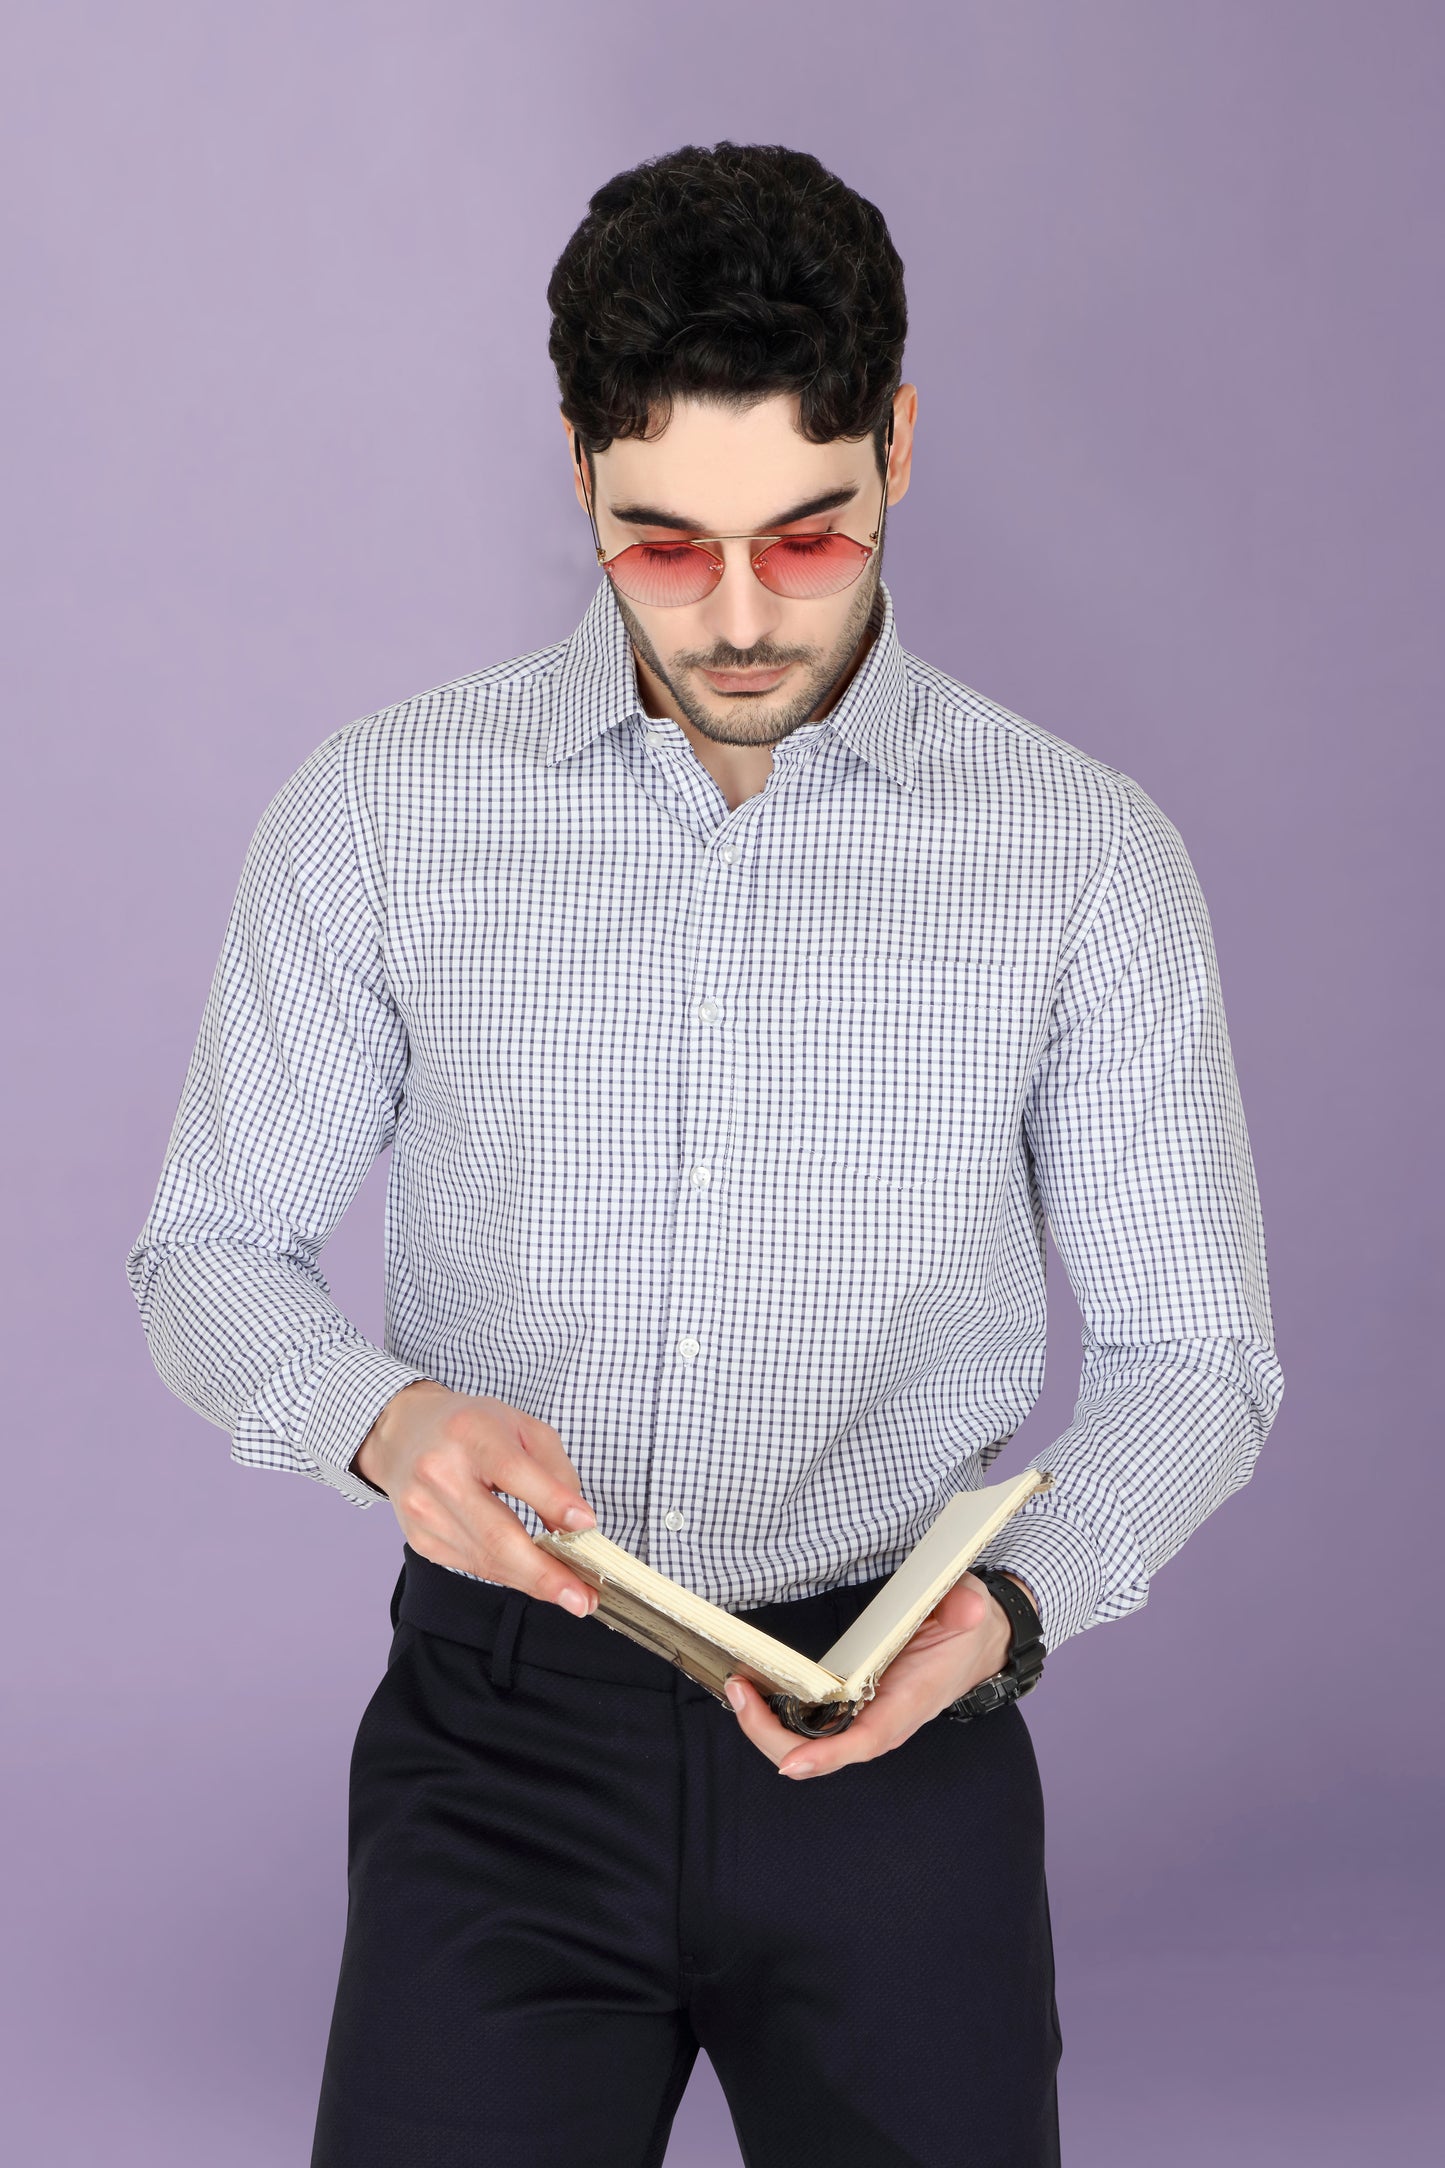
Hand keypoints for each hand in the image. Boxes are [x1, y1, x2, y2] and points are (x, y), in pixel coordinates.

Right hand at [353, 1381, 600, 1618]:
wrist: (404, 1435)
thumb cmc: (473, 1428)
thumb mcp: (522, 1428)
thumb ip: (555, 1472)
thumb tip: (575, 1526)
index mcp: (469, 1432)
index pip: (513, 1471)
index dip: (552, 1501)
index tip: (587, 1526)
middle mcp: (439, 1472)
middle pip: (496, 1534)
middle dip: (545, 1573)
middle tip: (583, 1598)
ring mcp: (424, 1510)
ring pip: (487, 1559)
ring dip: (533, 1582)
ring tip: (572, 1594)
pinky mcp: (420, 1539)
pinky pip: (474, 1566)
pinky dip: (510, 1574)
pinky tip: (533, 1575)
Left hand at [724, 1570, 1030, 1778]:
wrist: (973, 1644)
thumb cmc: (965, 1631)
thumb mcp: (971, 1607)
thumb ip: (965, 1605)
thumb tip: (969, 1607)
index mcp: (908, 1703)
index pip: (865, 1741)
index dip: (826, 1756)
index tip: (789, 1763)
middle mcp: (881, 1722)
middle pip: (820, 1753)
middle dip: (772, 1735)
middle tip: (740, 1692)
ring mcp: (863, 1718)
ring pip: (808, 1744)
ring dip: (768, 1727)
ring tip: (738, 1689)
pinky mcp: (852, 1708)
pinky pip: (809, 1726)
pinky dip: (777, 1716)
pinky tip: (753, 1692)